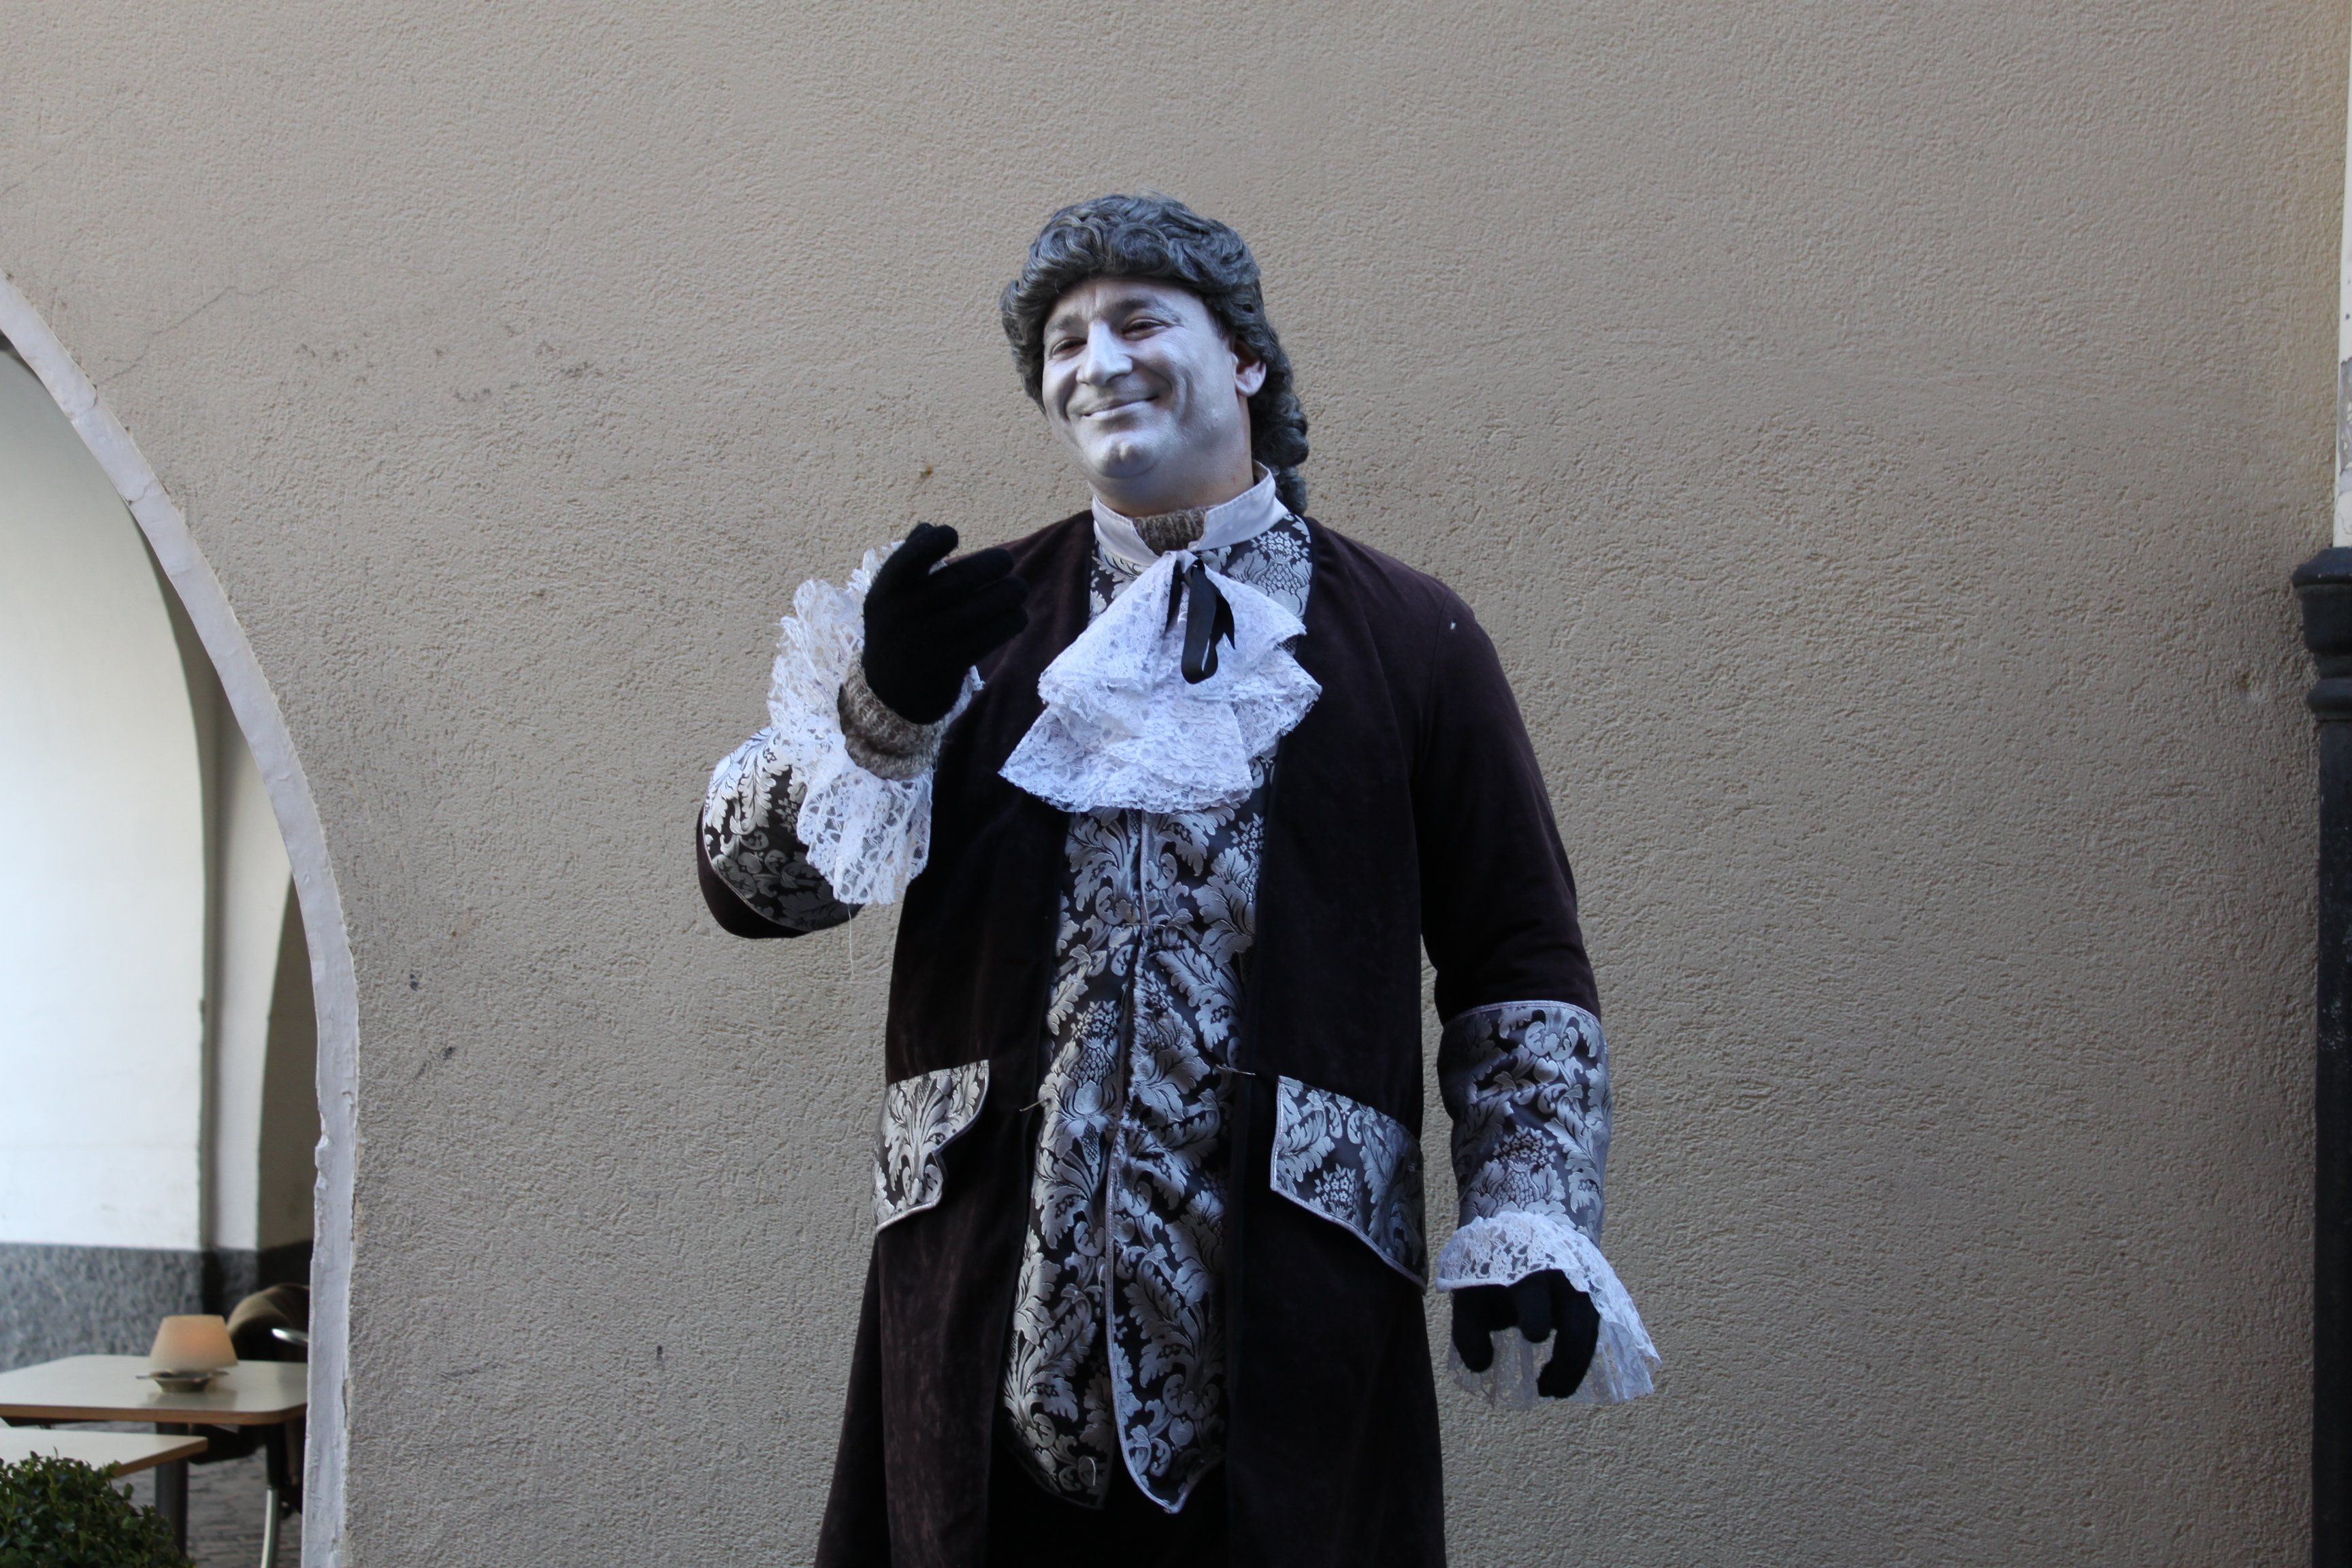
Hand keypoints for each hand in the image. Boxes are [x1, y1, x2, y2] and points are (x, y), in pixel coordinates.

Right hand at [861, 523, 1029, 724]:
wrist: (888, 693)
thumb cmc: (897, 630)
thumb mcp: (887, 599)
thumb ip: (905, 562)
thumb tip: (930, 528)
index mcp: (886, 592)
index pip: (906, 561)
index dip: (931, 544)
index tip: (953, 534)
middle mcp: (903, 616)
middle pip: (955, 582)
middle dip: (988, 566)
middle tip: (1007, 560)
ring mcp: (924, 642)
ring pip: (976, 610)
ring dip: (1006, 594)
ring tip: (1019, 588)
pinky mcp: (947, 665)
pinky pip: (985, 639)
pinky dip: (1008, 623)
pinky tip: (1019, 616)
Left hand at [1450, 1269, 1600, 1398]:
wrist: (1526, 1234)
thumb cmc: (1492, 1272)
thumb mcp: (1471, 1292)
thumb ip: (1468, 1329)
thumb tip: (1481, 1367)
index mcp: (1528, 1267)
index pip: (1536, 1294)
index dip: (1536, 1319)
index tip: (1532, 1338)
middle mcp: (1565, 1275)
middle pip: (1579, 1321)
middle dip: (1566, 1362)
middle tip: (1545, 1391)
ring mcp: (1587, 1286)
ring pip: (1592, 1332)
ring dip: (1574, 1367)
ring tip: (1549, 1389)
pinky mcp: (1597, 1298)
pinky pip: (1596, 1332)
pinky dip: (1581, 1357)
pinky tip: (1559, 1373)